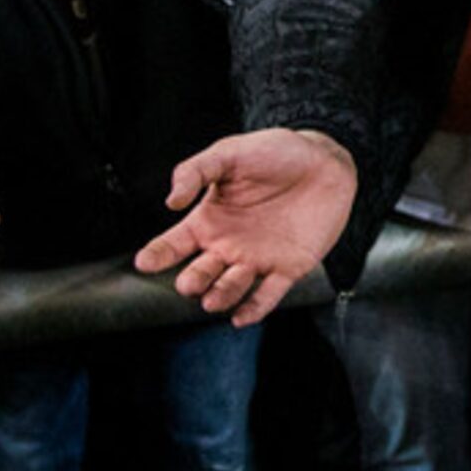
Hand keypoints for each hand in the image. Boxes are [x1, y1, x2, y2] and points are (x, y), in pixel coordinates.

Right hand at [135, 128, 356, 326]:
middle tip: (188, 284)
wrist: (325, 161)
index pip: (174, 244)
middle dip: (193, 281)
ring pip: (232, 287)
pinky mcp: (288, 268)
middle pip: (201, 272)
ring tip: (211, 300)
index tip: (145, 262)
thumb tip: (171, 201)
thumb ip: (196, 171)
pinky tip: (241, 317)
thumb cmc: (274, 153)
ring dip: (221, 295)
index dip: (158, 254)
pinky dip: (255, 308)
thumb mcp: (230, 154)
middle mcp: (228, 245)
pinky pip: (268, 295)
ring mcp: (257, 259)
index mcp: (209, 221)